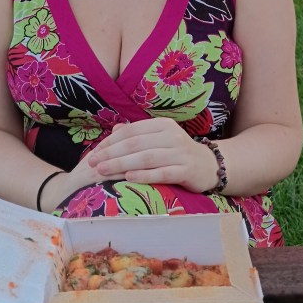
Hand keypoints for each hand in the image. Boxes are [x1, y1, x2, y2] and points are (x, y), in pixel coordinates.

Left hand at [86, 118, 217, 192]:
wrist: (209, 165)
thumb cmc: (177, 152)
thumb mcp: (159, 139)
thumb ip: (138, 135)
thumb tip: (114, 130)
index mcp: (162, 125)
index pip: (131, 131)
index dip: (110, 141)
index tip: (94, 152)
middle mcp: (172, 135)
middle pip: (135, 144)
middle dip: (111, 153)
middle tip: (92, 163)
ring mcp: (180, 153)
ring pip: (146, 158)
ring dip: (122, 164)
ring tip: (103, 170)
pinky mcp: (186, 170)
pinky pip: (162, 173)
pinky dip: (145, 175)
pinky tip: (129, 178)